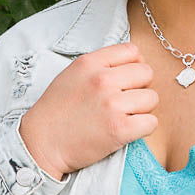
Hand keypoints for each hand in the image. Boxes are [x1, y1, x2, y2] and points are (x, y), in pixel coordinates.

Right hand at [19, 42, 159, 179]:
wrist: (42, 144)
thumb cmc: (57, 111)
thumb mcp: (72, 75)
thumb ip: (100, 65)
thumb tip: (135, 63)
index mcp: (90, 63)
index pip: (132, 51)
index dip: (134, 66)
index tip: (127, 80)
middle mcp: (102, 80)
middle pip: (147, 73)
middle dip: (140, 88)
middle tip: (125, 102)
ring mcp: (112, 104)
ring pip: (152, 99)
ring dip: (142, 110)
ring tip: (124, 117)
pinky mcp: (119, 129)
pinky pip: (151, 123)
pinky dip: (143, 128)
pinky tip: (127, 131)